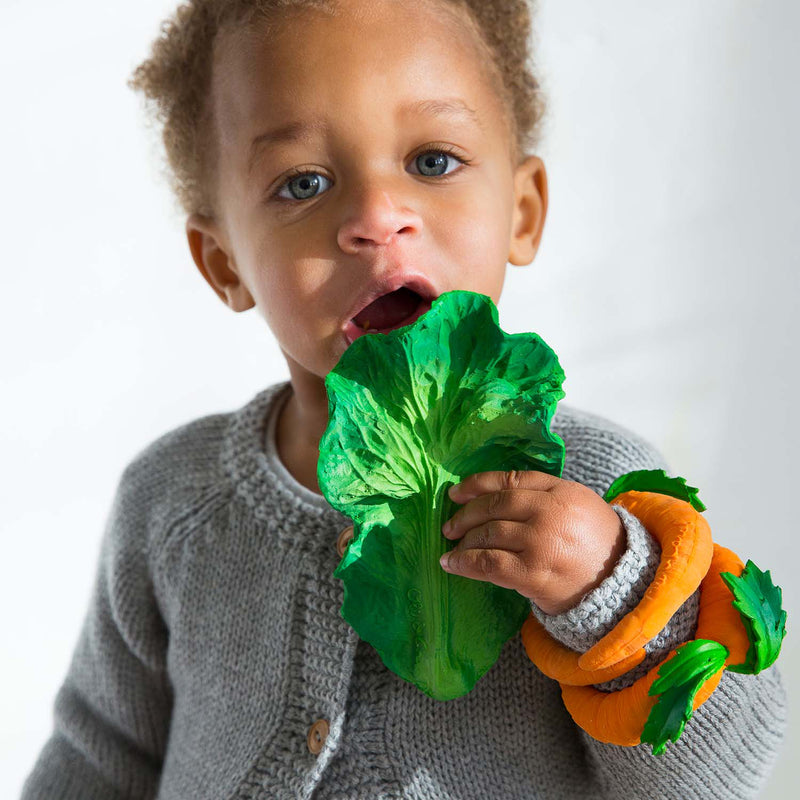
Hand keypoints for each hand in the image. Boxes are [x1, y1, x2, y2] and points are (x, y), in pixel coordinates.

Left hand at [439, 470, 625, 614]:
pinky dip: (464, 562)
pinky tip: (451, 564)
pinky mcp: (533, 573)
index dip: (477, 484)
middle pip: (495, 505)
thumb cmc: (596, 544)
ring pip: (488, 534)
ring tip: (451, 546)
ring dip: (463, 540)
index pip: (510, 480)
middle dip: (465, 514)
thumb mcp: (579, 505)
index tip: (455, 492)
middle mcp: (550, 512)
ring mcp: (540, 542)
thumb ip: (544, 493)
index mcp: (561, 491)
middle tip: (449, 524)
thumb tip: (494, 493)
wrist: (622, 586)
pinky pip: (488, 563)